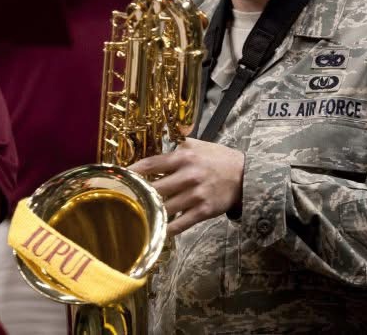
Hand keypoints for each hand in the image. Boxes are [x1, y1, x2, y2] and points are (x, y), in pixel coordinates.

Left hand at [130, 138, 244, 235]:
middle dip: (139, 195)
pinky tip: (156, 231)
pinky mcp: (203, 211)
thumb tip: (163, 135)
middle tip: (123, 200)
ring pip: (166, 207)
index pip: (152, 164)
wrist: (245, 175)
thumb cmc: (219, 159)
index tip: (121, 177)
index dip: (133, 171)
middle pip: (155, 188)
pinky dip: (167, 228)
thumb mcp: (199, 144)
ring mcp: (195, 195)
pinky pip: (180, 223)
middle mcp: (188, 175)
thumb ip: (180, 142)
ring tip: (136, 216)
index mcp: (184, 157)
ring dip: (151, 213)